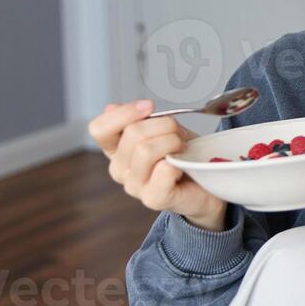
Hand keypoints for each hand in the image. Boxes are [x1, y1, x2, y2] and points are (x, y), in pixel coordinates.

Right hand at [88, 99, 227, 230]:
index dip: (124, 113)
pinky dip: (178, 161)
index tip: (149, 106)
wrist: (205, 182)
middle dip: (164, 124)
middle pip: (132, 133)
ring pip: (146, 150)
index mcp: (115, 149)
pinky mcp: (153, 199)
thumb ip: (136, 119)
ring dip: (172, 141)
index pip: (99, 129)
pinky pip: (163, 170)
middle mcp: (119, 169)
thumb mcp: (159, 128)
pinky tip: (182, 164)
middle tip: (179, 132)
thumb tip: (111, 107)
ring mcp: (134, 186)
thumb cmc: (181, 153)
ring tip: (182, 147)